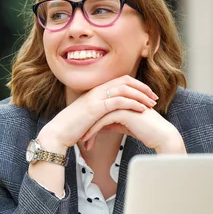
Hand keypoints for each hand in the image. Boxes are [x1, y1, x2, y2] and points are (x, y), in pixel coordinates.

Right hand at [37, 75, 158, 151]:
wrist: (58, 132)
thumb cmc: (72, 127)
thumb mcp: (88, 116)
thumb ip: (100, 111)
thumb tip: (112, 115)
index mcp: (95, 90)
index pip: (120, 80)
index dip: (136, 85)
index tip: (147, 94)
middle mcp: (96, 90)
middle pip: (125, 81)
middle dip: (142, 88)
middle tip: (154, 97)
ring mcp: (96, 97)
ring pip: (124, 89)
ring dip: (140, 95)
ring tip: (151, 104)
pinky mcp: (96, 107)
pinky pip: (119, 101)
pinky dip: (132, 103)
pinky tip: (141, 109)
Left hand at [80, 108, 185, 153]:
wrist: (161, 135)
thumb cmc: (145, 131)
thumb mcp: (124, 126)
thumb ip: (112, 123)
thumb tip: (99, 127)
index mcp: (120, 99)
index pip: (99, 108)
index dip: (89, 121)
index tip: (81, 131)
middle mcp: (120, 99)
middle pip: (96, 110)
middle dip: (86, 124)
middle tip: (77, 136)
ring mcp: (122, 103)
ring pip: (97, 115)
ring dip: (87, 129)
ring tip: (81, 140)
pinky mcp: (123, 112)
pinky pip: (103, 121)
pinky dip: (93, 131)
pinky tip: (87, 140)